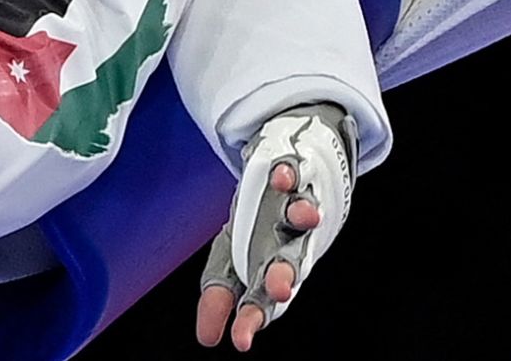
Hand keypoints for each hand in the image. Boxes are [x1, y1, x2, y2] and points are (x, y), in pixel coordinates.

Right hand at [195, 102, 357, 350]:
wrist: (296, 176)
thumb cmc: (261, 227)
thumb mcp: (232, 262)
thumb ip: (220, 297)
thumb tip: (207, 339)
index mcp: (267, 267)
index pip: (260, 298)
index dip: (251, 317)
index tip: (240, 340)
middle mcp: (285, 239)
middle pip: (289, 260)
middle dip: (283, 274)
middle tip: (280, 289)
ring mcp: (293, 203)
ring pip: (299, 213)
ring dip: (300, 215)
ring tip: (303, 217)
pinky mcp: (296, 171)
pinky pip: (295, 170)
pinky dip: (289, 172)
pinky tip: (282, 177)